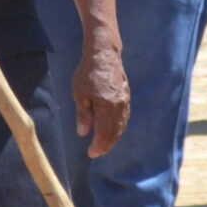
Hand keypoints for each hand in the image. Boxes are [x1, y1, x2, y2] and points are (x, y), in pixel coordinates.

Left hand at [72, 38, 129, 157]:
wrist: (103, 53)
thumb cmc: (88, 72)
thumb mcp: (80, 94)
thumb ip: (83, 115)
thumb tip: (83, 134)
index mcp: (108, 107)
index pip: (105, 133)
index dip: (99, 145)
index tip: (91, 153)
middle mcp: (120, 106)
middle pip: (116, 132)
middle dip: (107, 144)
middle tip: (97, 153)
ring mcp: (125, 100)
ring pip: (122, 125)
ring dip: (114, 137)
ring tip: (105, 144)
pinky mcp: (126, 95)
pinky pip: (124, 116)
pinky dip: (119, 126)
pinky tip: (113, 129)